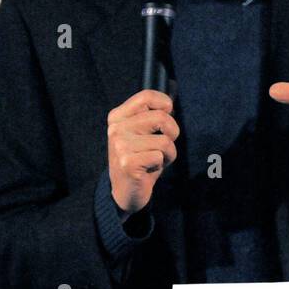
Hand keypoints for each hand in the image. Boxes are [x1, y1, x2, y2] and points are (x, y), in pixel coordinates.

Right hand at [106, 89, 179, 214]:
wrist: (125, 191)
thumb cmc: (140, 159)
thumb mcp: (142, 133)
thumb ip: (151, 117)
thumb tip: (169, 105)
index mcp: (117, 117)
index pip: (146, 96)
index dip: (164, 102)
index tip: (168, 112)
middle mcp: (116, 129)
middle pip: (161, 117)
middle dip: (172, 132)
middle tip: (164, 145)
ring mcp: (120, 146)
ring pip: (165, 140)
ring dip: (168, 153)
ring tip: (154, 160)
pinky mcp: (127, 163)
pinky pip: (160, 156)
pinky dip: (161, 164)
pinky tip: (149, 169)